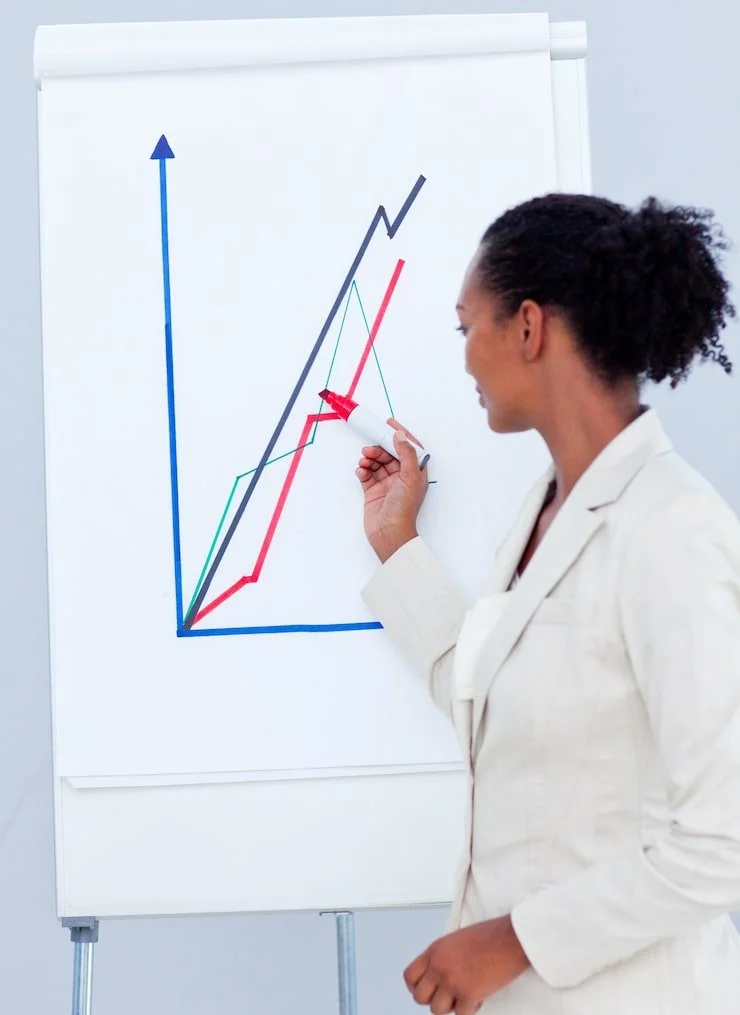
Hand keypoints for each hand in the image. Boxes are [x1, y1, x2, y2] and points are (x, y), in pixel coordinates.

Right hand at [356, 419, 427, 562]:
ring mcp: (387, 484)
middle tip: (370, 449)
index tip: (390, 423)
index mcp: (415, 473)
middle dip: (379, 448)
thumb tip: (400, 435)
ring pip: (377, 463)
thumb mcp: (410, 477)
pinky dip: (363, 470)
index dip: (400, 434)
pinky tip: (361, 471)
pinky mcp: (373, 491)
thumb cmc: (404, 509)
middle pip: (390, 454)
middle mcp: (402, 477)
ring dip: (369, 458)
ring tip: (364, 461)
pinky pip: (367, 475)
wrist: (388, 532)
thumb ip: (406, 453)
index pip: (409, 448)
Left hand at [403, 916, 529, 1014]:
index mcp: (434, 951)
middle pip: (420, 997)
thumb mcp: (456, 940)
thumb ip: (443, 957)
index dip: (417, 987)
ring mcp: (452, 981)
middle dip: (434, 1000)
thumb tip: (438, 975)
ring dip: (452, 1006)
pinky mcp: (468, 994)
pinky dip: (470, 1009)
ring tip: (465, 994)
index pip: (410, 977)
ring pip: (437, 1010)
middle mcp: (439, 966)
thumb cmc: (489, 936)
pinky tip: (478, 997)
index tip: (428, 990)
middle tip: (449, 996)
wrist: (509, 938)